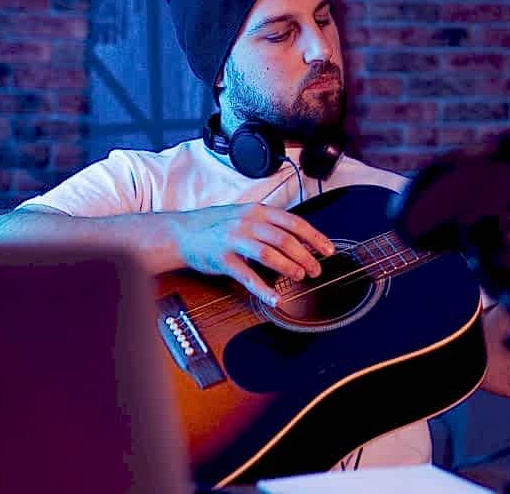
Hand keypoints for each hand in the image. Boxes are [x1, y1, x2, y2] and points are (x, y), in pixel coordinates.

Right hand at [162, 203, 334, 305]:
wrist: (182, 232)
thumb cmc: (217, 226)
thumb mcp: (246, 216)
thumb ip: (270, 225)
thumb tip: (300, 240)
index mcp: (258, 211)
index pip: (294, 223)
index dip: (314, 237)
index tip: (328, 250)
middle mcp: (248, 222)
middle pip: (285, 239)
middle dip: (305, 256)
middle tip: (316, 269)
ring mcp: (234, 239)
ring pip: (269, 254)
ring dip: (289, 267)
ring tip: (300, 276)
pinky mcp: (222, 258)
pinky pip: (247, 276)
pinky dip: (263, 289)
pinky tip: (274, 298)